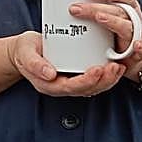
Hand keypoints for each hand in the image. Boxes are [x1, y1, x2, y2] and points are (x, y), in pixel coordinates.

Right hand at [7, 30, 126, 97]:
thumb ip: (35, 64)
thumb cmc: (24, 51)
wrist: (24, 51)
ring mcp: (70, 82)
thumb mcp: (25, 53)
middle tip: (114, 67)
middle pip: (87, 90)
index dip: (86, 80)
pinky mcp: (76, 75)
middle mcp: (62, 87)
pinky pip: (94, 80)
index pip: (71, 87)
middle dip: (103, 80)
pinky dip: (106, 75)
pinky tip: (115, 65)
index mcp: (49, 85)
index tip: (97, 69)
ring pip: (93, 87)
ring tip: (118, 67)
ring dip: (108, 79)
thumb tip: (50, 74)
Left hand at [72, 0, 141, 61]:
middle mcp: (134, 18)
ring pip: (127, 26)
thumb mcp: (116, 6)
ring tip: (99, 17)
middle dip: (97, 7)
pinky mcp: (139, 54)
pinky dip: (141, 48)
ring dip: (113, 21)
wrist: (136, 54)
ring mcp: (137, 35)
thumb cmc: (123, 26)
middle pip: (119, 9)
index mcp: (129, 6)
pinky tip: (135, 46)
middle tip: (76, 8)